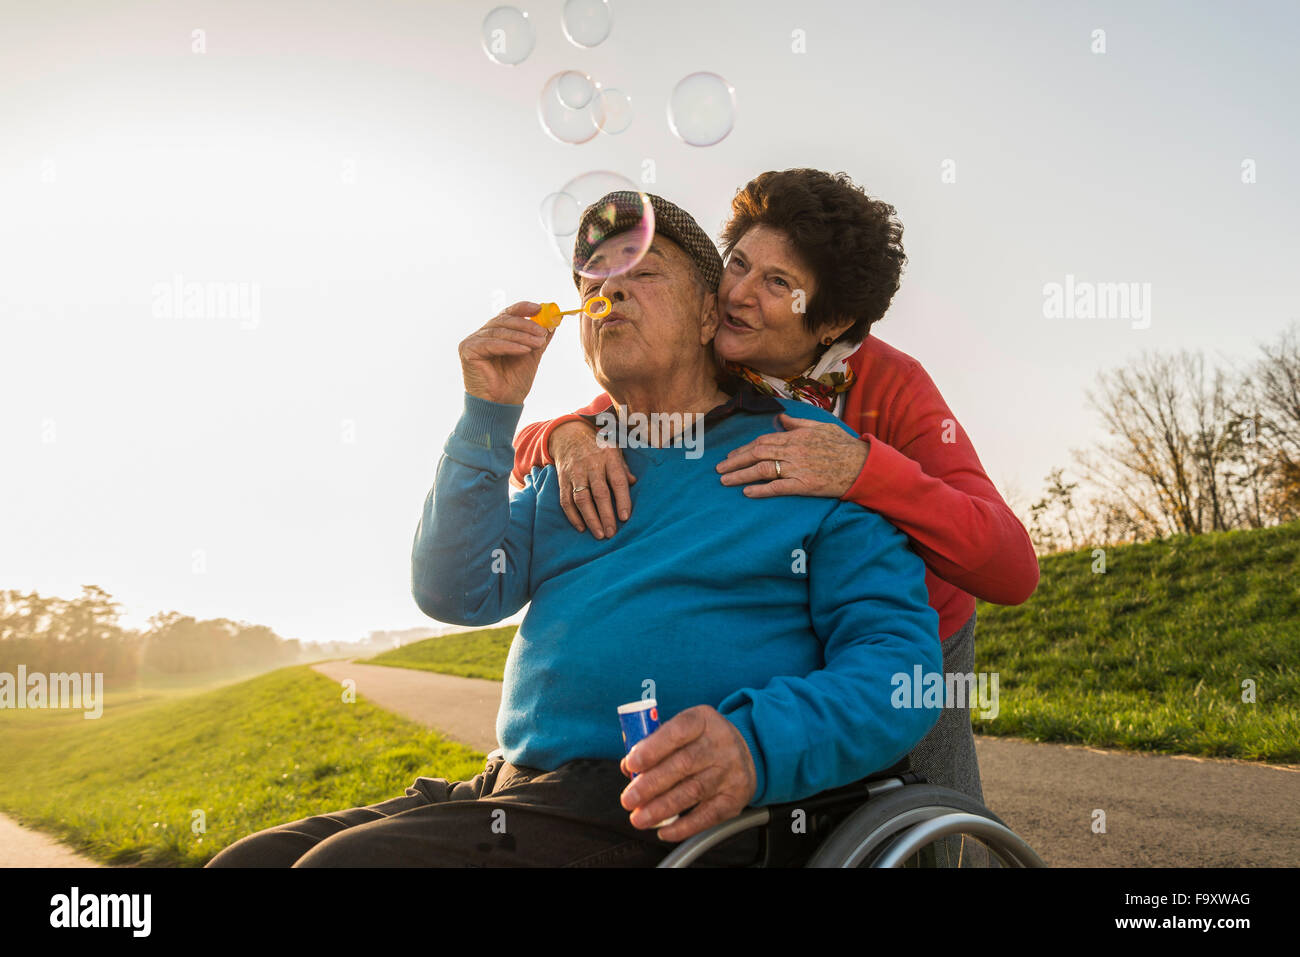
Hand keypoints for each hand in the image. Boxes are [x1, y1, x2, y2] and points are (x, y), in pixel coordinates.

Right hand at [458, 303, 552, 404]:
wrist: (502, 404)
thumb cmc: (513, 382)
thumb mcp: (531, 356)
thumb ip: (538, 339)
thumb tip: (554, 321)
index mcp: (495, 333)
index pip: (507, 313)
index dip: (522, 308)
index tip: (539, 308)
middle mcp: (482, 335)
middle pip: (504, 320)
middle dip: (526, 325)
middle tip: (543, 332)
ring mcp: (472, 341)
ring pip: (499, 332)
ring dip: (521, 336)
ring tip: (538, 343)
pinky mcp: (467, 350)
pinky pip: (491, 344)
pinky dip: (510, 346)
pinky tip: (524, 350)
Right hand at [551, 420, 635, 539]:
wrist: (569, 434)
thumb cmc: (598, 446)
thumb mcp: (615, 450)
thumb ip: (623, 468)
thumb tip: (634, 483)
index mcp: (608, 458)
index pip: (617, 481)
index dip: (622, 500)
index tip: (625, 517)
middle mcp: (591, 465)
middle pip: (599, 493)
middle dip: (606, 515)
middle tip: (612, 533)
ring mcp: (575, 473)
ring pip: (582, 499)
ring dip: (590, 519)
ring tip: (599, 534)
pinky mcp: (563, 479)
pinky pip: (565, 500)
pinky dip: (572, 515)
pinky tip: (581, 527)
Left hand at [619, 705, 756, 841]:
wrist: (746, 750)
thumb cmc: (702, 741)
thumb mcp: (682, 730)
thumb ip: (655, 745)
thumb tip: (629, 768)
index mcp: (702, 720)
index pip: (677, 731)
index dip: (653, 748)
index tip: (631, 764)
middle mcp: (720, 744)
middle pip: (683, 764)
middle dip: (651, 785)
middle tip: (628, 800)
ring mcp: (730, 771)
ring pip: (693, 791)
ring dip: (662, 808)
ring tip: (639, 818)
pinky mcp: (735, 797)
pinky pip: (708, 815)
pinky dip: (684, 826)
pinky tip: (664, 831)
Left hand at [716, 412, 869, 498]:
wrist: (863, 465)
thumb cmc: (844, 446)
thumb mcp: (822, 427)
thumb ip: (798, 423)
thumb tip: (780, 418)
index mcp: (796, 436)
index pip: (763, 440)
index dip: (744, 447)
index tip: (731, 455)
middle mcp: (794, 450)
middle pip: (757, 453)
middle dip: (735, 461)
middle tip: (719, 469)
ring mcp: (798, 467)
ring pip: (762, 469)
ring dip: (740, 475)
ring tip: (724, 481)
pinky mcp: (805, 484)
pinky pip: (778, 487)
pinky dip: (761, 490)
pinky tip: (746, 493)